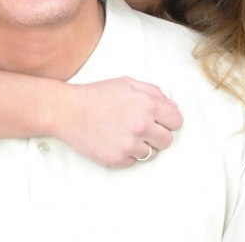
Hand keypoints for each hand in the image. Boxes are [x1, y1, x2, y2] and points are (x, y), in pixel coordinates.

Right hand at [54, 77, 182, 167]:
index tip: (160, 121)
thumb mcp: (127, 83)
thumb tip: (171, 106)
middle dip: (157, 135)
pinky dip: (126, 154)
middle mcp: (142, 126)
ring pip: (151, 153)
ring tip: (123, 133)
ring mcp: (129, 144)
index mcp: (148, 105)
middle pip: (167, 140)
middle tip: (140, 128)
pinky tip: (113, 140)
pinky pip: (133, 162)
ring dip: (141, 145)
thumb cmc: (96, 95)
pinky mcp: (117, 159)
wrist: (67, 110)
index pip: (177, 121)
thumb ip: (154, 93)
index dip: (169, 121)